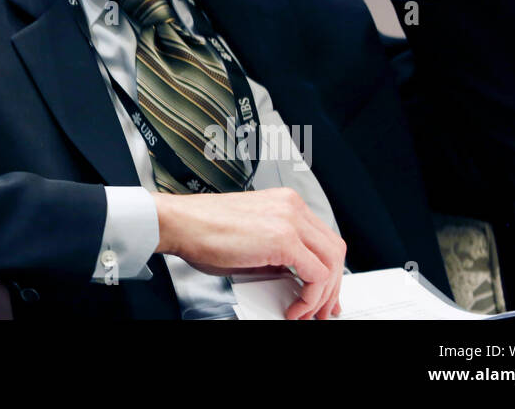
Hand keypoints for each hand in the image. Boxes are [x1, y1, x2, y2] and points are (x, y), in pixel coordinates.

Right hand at [153, 188, 344, 319]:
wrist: (180, 223)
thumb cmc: (203, 229)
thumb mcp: (251, 237)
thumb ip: (278, 252)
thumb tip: (291, 276)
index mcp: (285, 202)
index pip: (323, 238)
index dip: (328, 270)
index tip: (324, 291)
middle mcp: (291, 206)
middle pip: (334, 249)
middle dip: (332, 286)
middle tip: (323, 309)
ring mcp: (290, 220)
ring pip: (332, 262)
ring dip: (323, 294)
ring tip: (307, 312)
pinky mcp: (285, 239)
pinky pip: (316, 275)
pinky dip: (310, 297)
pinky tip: (295, 307)